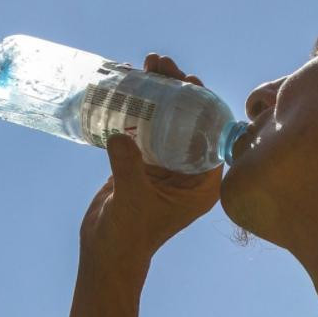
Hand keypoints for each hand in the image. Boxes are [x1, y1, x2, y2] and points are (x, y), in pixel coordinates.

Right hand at [79, 55, 221, 266]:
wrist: (106, 253)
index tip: (189, 80)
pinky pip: (146, 126)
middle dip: (178, 89)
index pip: (211, 134)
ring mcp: (167, 166)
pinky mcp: (144, 163)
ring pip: (167, 119)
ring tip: (146, 64)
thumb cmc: (127, 235)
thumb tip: (119, 135)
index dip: (203, 103)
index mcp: (203, 184)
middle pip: (190, 120)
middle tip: (161, 64)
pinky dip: (139, 106)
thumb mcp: (132, 199)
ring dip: (159, 91)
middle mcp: (189, 172)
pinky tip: (128, 81)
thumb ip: (128, 167)